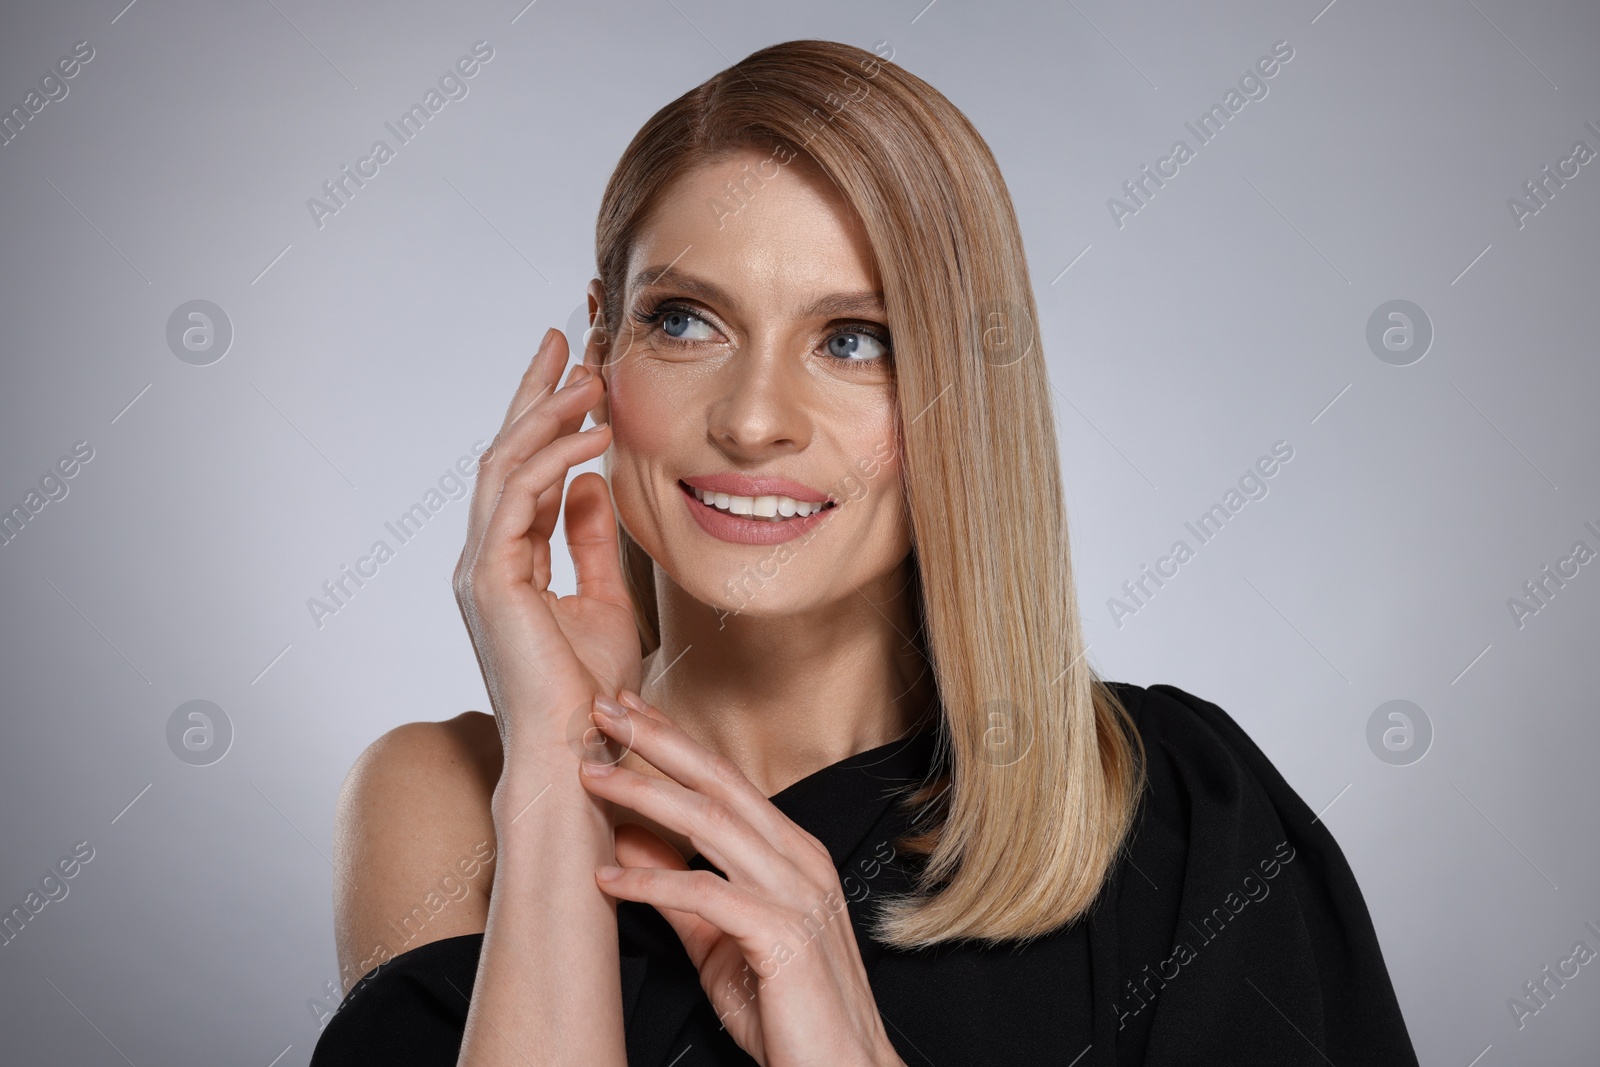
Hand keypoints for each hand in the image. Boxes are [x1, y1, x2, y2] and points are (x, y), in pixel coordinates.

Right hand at [453, 327, 639, 760]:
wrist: (576, 750)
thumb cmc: (589, 691)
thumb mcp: (602, 600)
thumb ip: (590, 544)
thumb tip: (592, 487)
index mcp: (505, 563)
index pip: (522, 472)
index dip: (544, 418)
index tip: (574, 370)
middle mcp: (483, 559)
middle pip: (503, 454)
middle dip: (534, 393)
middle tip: (566, 338)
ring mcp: (480, 569)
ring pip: (503, 466)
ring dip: (546, 414)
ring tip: (589, 375)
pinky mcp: (490, 581)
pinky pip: (518, 499)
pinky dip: (554, 460)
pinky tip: (593, 437)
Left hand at [579, 690, 907, 1066]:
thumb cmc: (789, 1012)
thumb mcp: (721, 941)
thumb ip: (681, 891)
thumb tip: (631, 841)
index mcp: (790, 851)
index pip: (724, 778)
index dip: (673, 740)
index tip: (627, 710)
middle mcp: (798, 859)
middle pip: (718, 781)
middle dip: (656, 741)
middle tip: (602, 708)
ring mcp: (796, 893)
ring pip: (711, 823)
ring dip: (644, 794)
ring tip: (590, 777)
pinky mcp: (782, 936)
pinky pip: (705, 896)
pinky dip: (652, 882)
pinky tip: (610, 878)